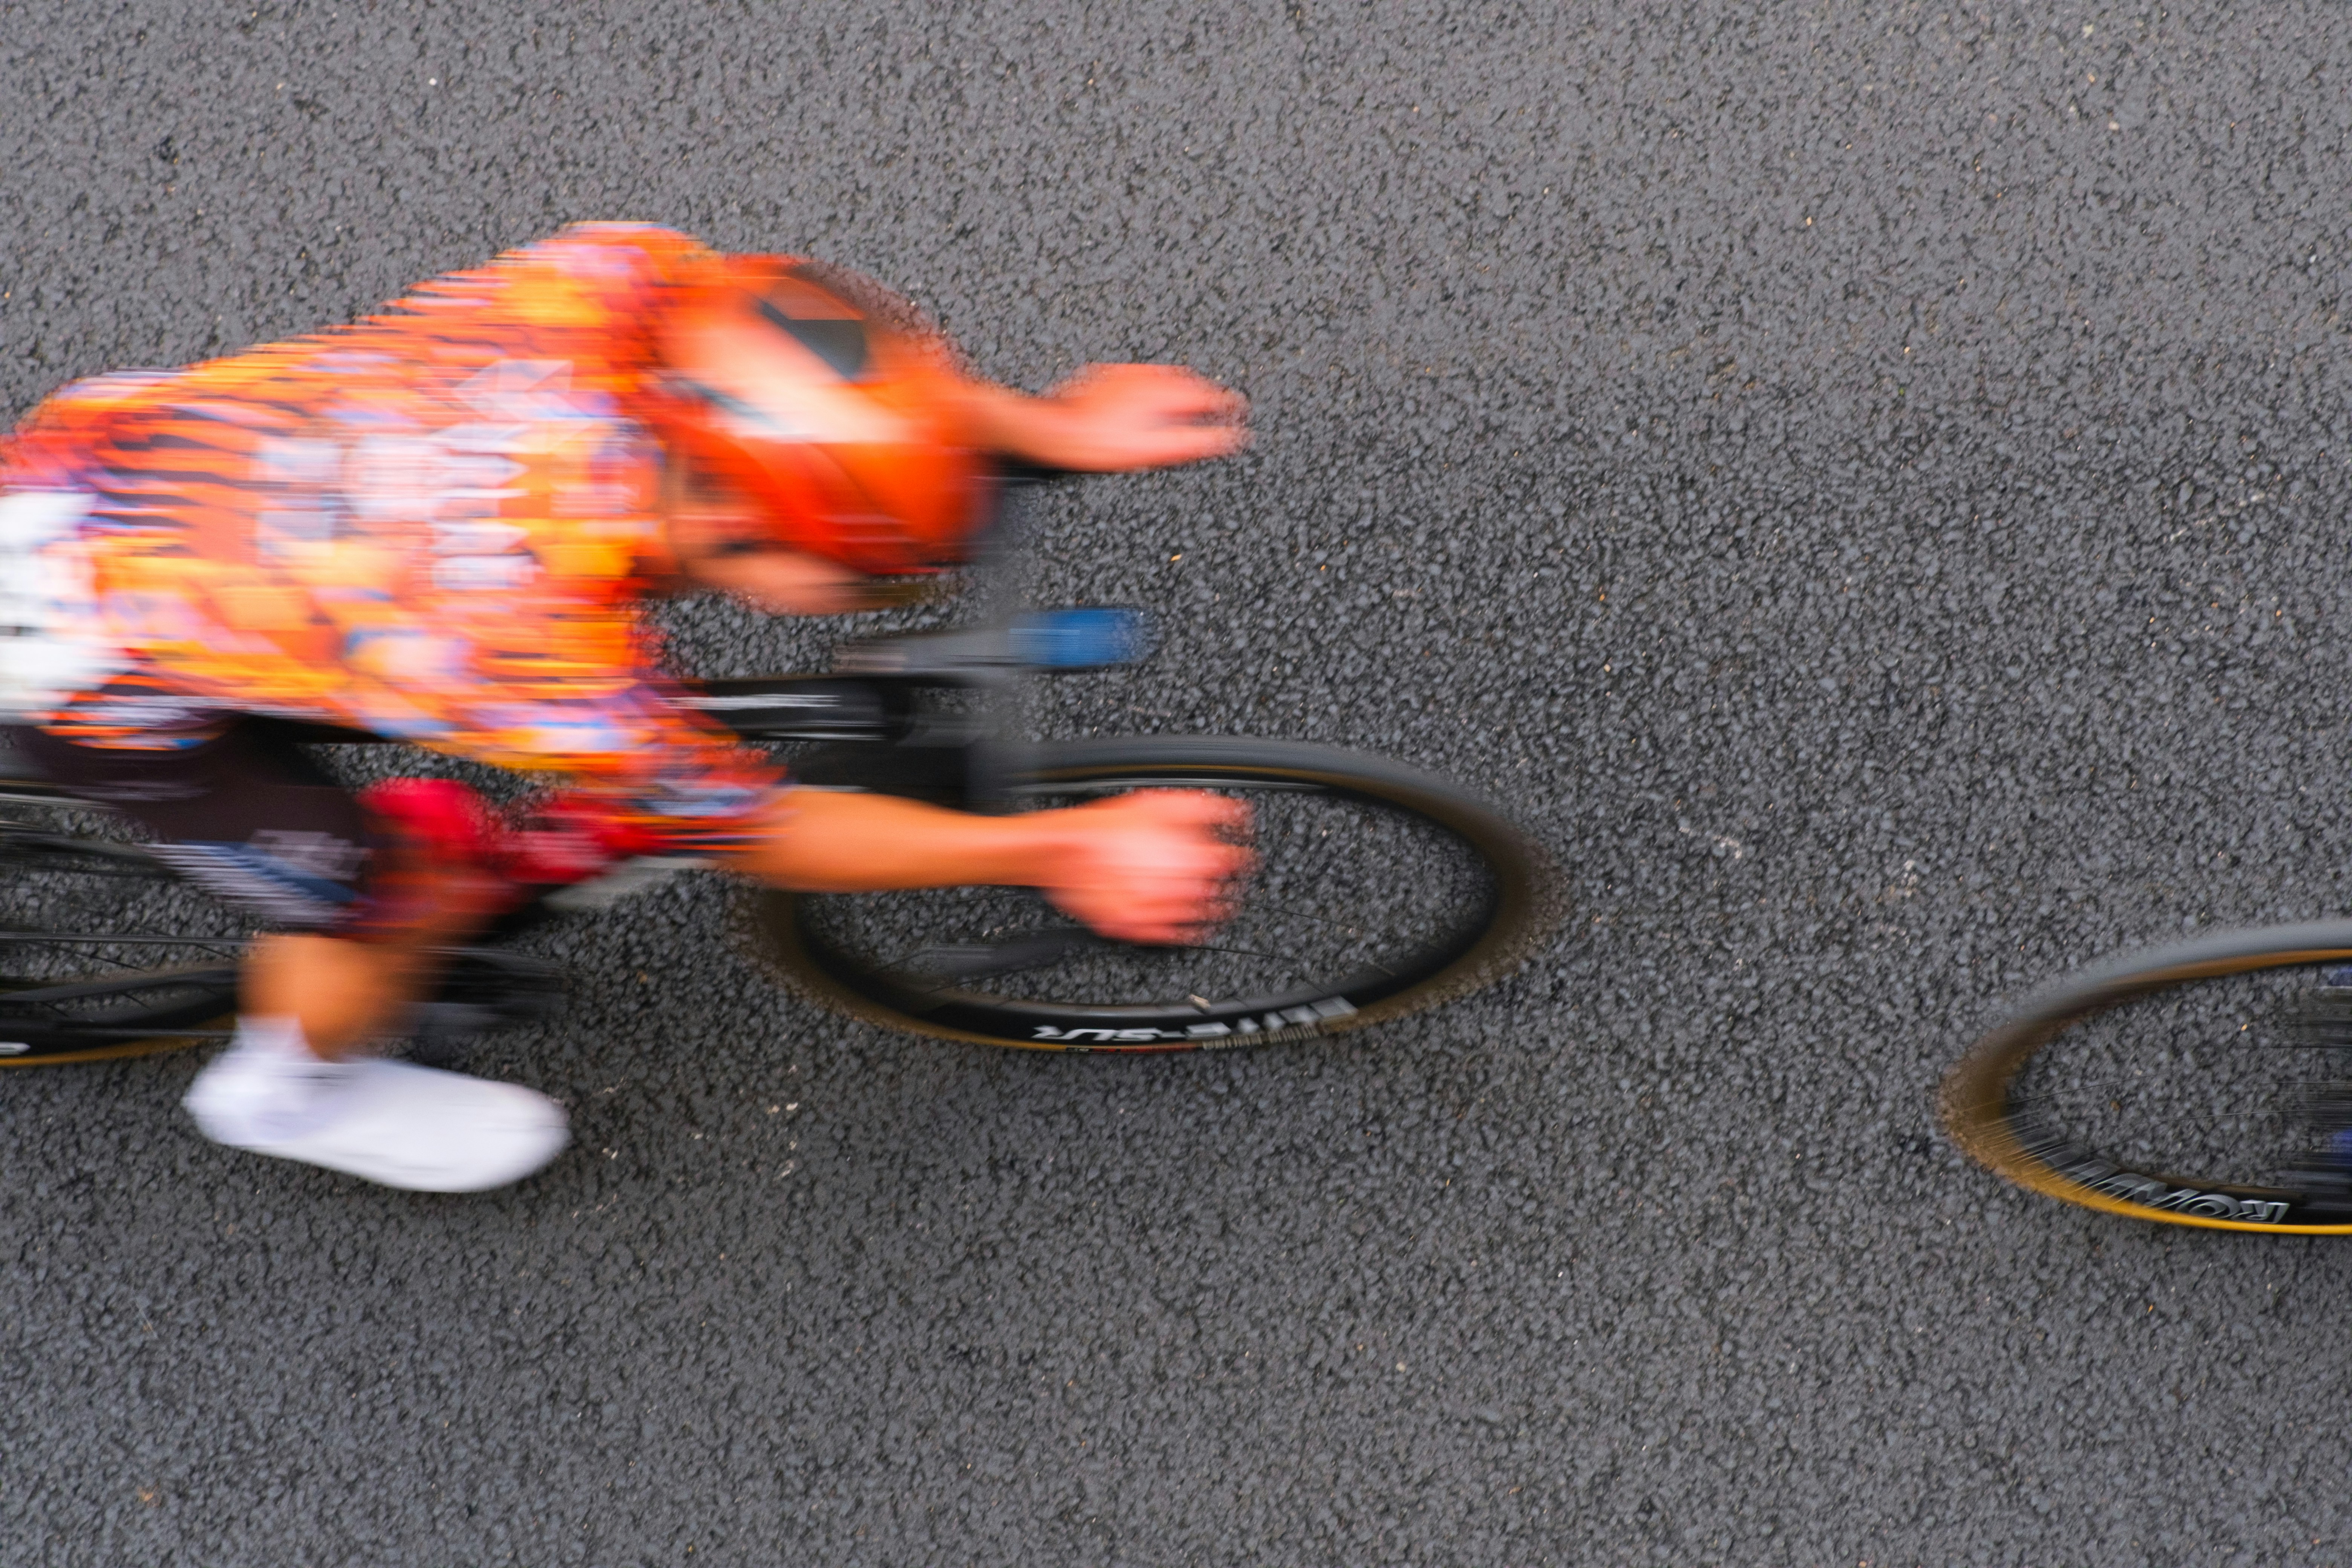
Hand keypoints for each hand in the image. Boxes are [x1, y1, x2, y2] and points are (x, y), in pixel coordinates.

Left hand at [1023, 364, 1249, 471]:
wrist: (1056, 429)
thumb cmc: (1098, 443)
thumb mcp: (1153, 450)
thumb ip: (1194, 442)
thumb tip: (1228, 439)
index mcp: (1163, 392)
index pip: (1209, 395)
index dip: (1229, 403)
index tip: (1240, 409)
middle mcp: (1147, 377)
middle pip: (1190, 382)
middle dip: (1206, 394)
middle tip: (1218, 408)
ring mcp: (1128, 374)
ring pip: (1166, 376)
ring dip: (1182, 388)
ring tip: (1189, 405)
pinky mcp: (1110, 376)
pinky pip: (1143, 376)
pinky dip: (1156, 386)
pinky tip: (1150, 401)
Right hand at [1039, 789, 1253, 943]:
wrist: (1063, 851)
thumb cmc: (1106, 827)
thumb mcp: (1158, 803)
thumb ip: (1201, 808)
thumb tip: (1233, 811)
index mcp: (1184, 856)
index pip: (1229, 863)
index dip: (1242, 861)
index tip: (1246, 860)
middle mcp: (1173, 887)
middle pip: (1215, 894)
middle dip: (1228, 889)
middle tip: (1232, 884)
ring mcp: (1153, 910)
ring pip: (1195, 918)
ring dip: (1211, 914)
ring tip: (1220, 909)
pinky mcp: (1132, 926)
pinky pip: (1167, 937)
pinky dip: (1182, 934)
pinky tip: (1190, 929)